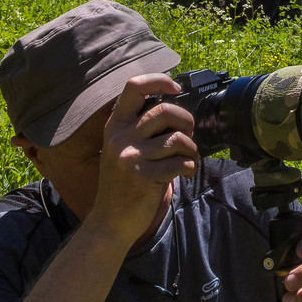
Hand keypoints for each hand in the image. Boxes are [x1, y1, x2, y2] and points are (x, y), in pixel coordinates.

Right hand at [86, 74, 197, 245]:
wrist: (110, 221)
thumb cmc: (125, 182)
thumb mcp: (123, 147)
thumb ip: (141, 127)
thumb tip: (176, 106)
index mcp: (115, 125)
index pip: (134, 86)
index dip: (159, 81)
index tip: (176, 88)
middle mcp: (120, 137)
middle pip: (165, 110)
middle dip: (186, 121)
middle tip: (187, 135)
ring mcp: (130, 157)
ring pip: (178, 139)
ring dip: (191, 149)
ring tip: (186, 158)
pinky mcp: (142, 177)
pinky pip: (181, 163)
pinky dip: (190, 167)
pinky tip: (185, 172)